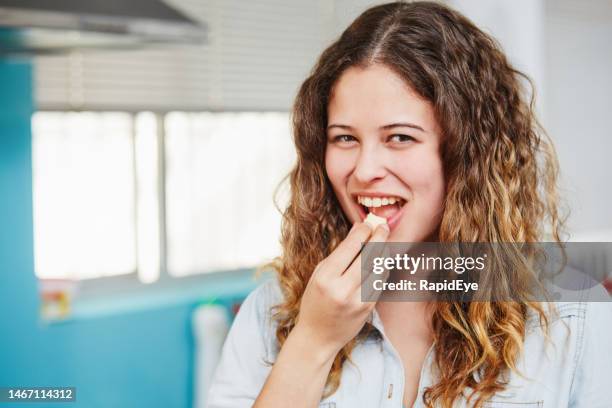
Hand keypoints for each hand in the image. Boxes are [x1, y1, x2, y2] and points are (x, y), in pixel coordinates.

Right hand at [293, 222, 389, 355]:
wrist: (318, 337)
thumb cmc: (315, 301)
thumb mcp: (319, 274)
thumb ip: (339, 253)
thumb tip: (358, 230)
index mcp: (326, 277)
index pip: (351, 247)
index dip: (363, 231)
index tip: (368, 223)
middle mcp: (342, 288)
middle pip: (369, 255)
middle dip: (379, 237)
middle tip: (383, 226)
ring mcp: (358, 300)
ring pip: (379, 268)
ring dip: (383, 253)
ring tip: (382, 243)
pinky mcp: (368, 308)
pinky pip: (380, 282)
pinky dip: (381, 270)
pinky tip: (379, 263)